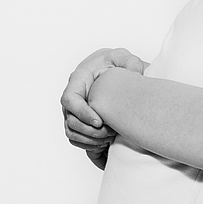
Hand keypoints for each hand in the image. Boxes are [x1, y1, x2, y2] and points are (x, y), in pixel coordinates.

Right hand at [61, 47, 146, 167]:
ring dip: (90, 140)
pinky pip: (77, 139)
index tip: (100, 122)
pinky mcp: (79, 121)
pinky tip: (106, 143)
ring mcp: (73, 111)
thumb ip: (129, 63)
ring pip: (72, 133)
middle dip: (90, 131)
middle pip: (70, 121)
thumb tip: (133, 75)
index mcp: (78, 80)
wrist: (113, 71)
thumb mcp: (125, 58)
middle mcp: (72, 97)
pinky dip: (89, 145)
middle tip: (111, 132)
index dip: (82, 113)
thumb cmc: (117, 63)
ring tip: (110, 138)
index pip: (70, 99)